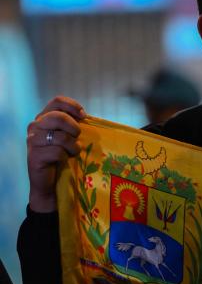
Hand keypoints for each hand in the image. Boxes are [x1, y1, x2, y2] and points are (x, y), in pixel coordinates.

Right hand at [27, 96, 85, 212]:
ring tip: (72, 151)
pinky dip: (66, 156)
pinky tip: (63, 160)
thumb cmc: (63, 156)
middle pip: (57, 116)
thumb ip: (73, 124)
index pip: (57, 101)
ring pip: (59, 136)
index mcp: (44, 117)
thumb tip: (86, 116)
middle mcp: (35, 126)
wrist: (51, 182)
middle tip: (78, 137)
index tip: (84, 116)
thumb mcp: (69, 136)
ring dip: (72, 145)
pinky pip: (57, 151)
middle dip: (73, 127)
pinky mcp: (34, 156)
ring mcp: (32, 141)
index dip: (73, 106)